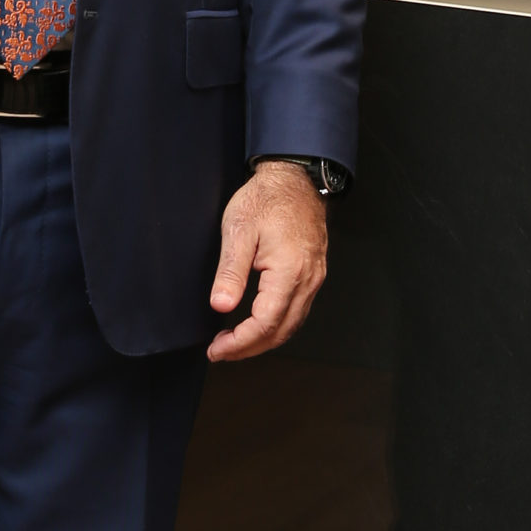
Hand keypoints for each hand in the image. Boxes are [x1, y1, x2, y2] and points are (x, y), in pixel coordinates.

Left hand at [207, 162, 327, 363]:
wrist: (294, 179)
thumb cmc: (265, 199)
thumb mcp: (238, 231)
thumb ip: (230, 272)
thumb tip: (220, 307)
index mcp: (289, 272)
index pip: (265, 324)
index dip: (240, 343)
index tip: (216, 349)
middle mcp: (308, 280)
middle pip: (281, 332)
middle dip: (250, 348)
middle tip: (221, 351)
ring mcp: (314, 278)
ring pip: (292, 325)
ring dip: (264, 340)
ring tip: (235, 342)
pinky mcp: (314, 274)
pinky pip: (298, 311)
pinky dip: (277, 325)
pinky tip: (257, 324)